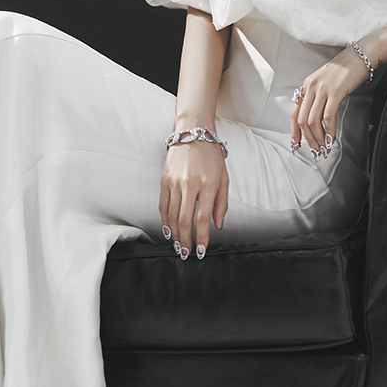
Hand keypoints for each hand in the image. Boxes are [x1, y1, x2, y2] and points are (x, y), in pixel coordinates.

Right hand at [159, 140, 228, 258]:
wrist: (193, 133)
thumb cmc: (212, 156)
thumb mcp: (224, 178)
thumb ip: (221, 203)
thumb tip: (218, 225)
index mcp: (208, 184)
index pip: (203, 218)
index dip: (202, 237)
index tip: (201, 250)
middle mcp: (190, 184)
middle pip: (185, 220)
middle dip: (186, 240)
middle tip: (186, 253)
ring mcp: (175, 182)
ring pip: (173, 215)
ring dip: (175, 234)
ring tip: (178, 245)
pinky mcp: (165, 179)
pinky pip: (163, 205)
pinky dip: (165, 220)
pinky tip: (168, 230)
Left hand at [290, 43, 373, 153]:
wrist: (362, 55)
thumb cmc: (346, 69)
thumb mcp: (325, 81)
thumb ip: (318, 95)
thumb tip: (315, 117)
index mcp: (306, 85)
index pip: (295, 112)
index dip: (295, 130)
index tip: (297, 143)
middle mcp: (311, 87)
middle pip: (302, 119)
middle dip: (308, 138)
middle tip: (316, 150)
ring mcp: (322, 89)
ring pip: (313, 120)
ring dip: (318, 137)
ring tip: (324, 147)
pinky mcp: (335, 91)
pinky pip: (328, 116)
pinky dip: (329, 130)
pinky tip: (332, 138)